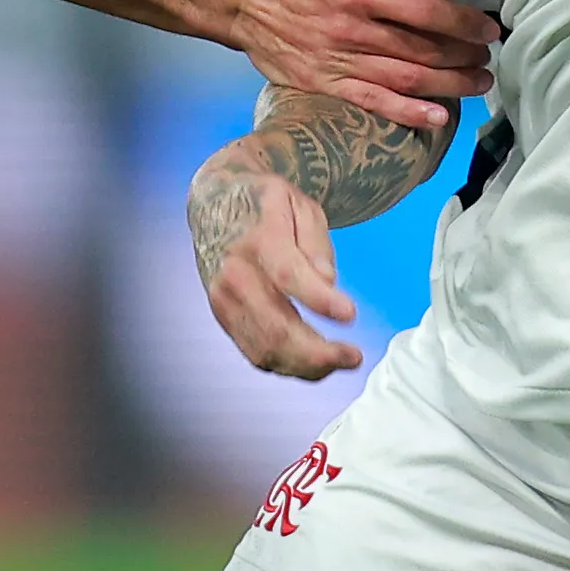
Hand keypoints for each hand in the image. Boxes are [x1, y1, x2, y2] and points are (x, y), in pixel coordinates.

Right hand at [190, 143, 360, 378]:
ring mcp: (225, 300)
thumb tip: (327, 282)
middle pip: (275, 326)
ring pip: (265, 348)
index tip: (350, 315)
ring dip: (306, 366)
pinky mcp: (224, 316)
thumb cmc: (264, 204)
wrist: (215, 204)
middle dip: (318, 351)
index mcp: (258, 238)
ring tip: (340, 362)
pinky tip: (314, 363)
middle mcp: (235, 273)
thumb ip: (315, 243)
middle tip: (354, 356)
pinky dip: (287, 365)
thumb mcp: (299, 204)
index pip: (287, 274)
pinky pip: (255, 352)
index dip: (319, 299)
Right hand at [224, 0, 492, 134]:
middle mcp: (353, 31)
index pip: (425, 12)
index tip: (488, 29)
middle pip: (424, 50)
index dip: (464, 23)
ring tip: (477, 84)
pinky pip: (373, 102)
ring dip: (449, 85)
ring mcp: (338, 61)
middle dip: (464, 56)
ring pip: (406, 79)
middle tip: (488, 58)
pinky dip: (408, 114)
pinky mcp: (324, 84)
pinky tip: (438, 117)